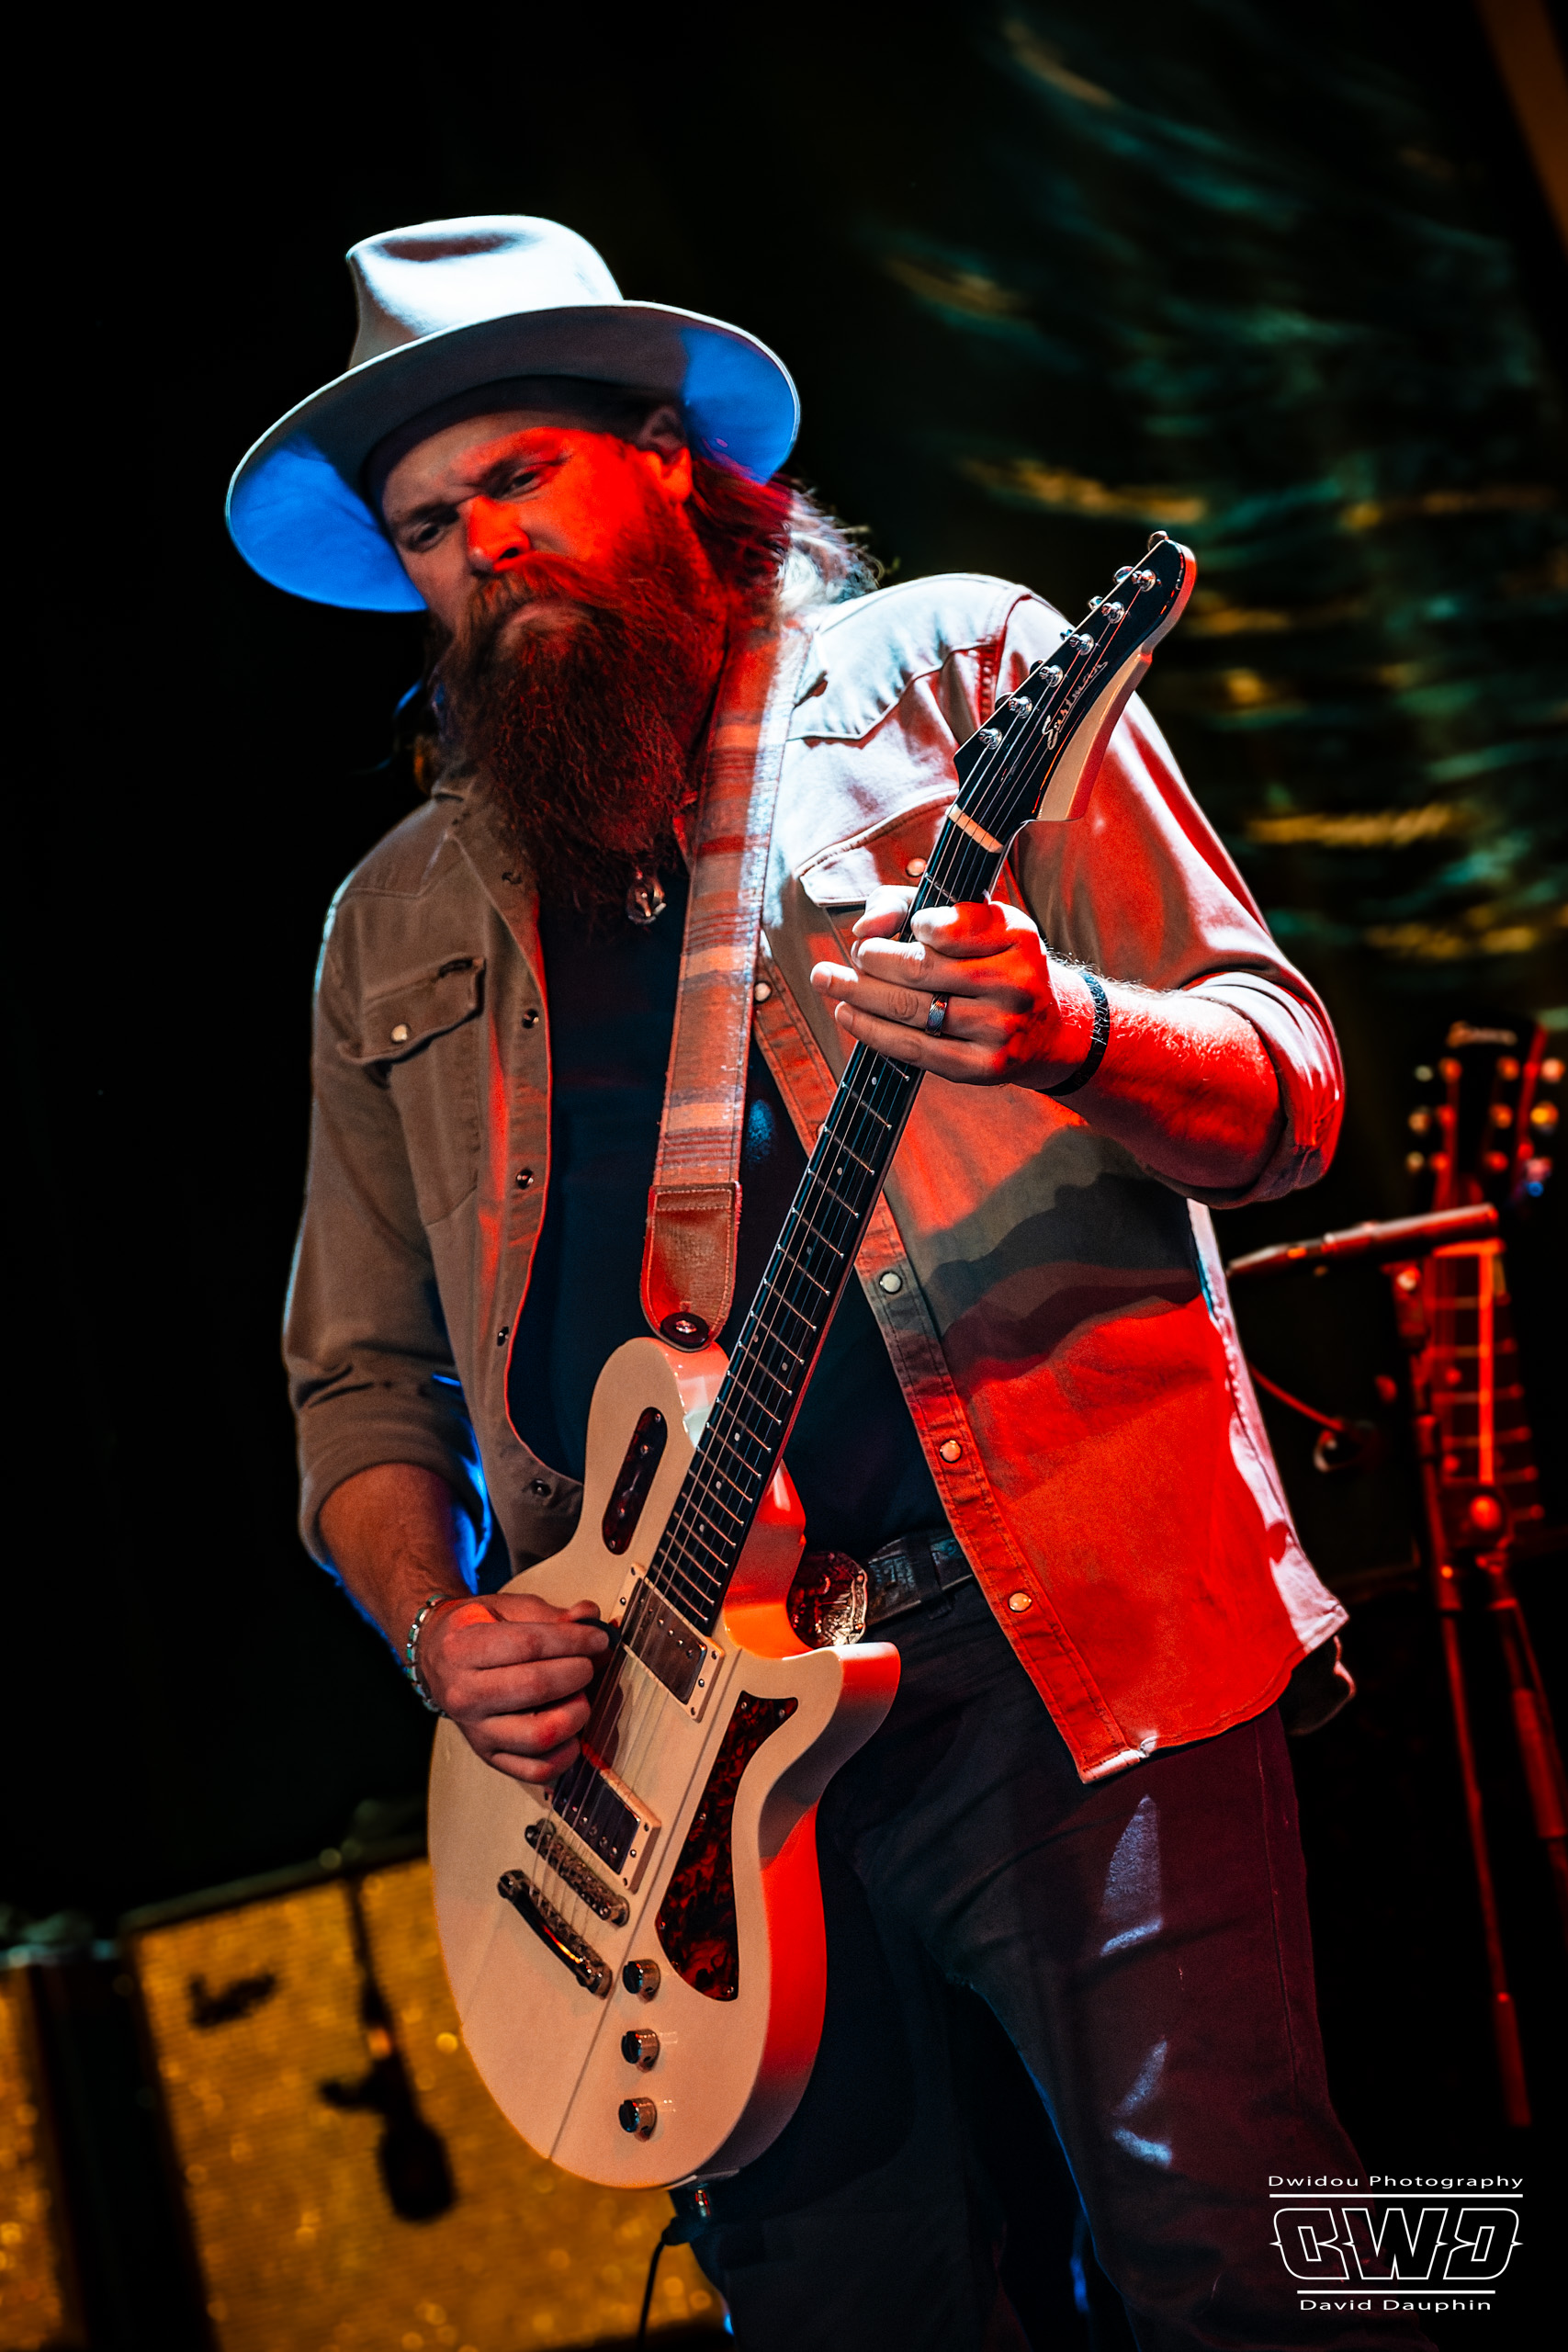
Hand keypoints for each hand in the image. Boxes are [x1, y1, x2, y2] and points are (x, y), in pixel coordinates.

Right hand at [420, 1592, 609, 1783]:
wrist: (437, 1660)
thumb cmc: (475, 1631)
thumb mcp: (506, 1609)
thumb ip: (550, 1615)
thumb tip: (589, 1618)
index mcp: (462, 1649)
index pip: (529, 1645)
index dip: (573, 1640)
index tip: (599, 1638)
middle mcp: (464, 1694)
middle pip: (536, 1687)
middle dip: (578, 1672)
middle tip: (589, 1664)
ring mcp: (476, 1731)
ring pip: (539, 1735)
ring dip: (575, 1713)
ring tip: (579, 1696)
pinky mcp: (490, 1756)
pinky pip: (536, 1770)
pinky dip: (566, 1755)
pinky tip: (571, 1731)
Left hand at [810, 887, 1096, 1090]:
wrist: (1047, 1028)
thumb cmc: (991, 961)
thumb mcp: (969, 919)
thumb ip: (909, 903)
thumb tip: (866, 927)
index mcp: (1016, 935)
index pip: (948, 927)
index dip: (906, 925)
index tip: (883, 930)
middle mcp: (1015, 982)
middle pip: (921, 970)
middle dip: (869, 962)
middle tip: (844, 959)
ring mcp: (1002, 1028)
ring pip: (912, 1010)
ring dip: (859, 995)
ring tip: (829, 981)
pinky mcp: (985, 1067)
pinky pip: (916, 1049)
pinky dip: (873, 1031)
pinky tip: (848, 1015)